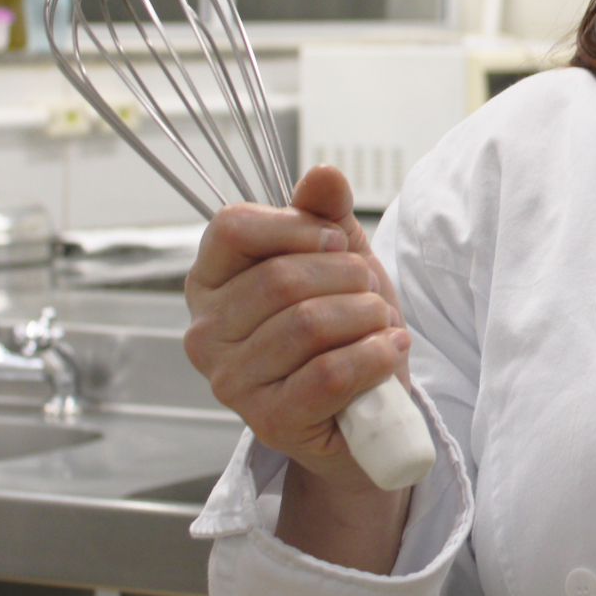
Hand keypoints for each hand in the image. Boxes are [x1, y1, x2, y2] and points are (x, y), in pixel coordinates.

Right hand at [184, 164, 409, 498]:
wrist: (367, 404)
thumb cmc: (344, 327)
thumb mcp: (339, 259)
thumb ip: (327, 214)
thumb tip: (324, 174)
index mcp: (211, 281)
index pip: (232, 227)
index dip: (297, 226)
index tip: (336, 243)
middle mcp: (206, 332)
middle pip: (281, 277)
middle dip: (348, 279)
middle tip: (369, 294)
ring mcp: (231, 381)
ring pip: (308, 324)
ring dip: (366, 319)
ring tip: (380, 325)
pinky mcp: (269, 422)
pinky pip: (328, 375)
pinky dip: (374, 357)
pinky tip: (389, 350)